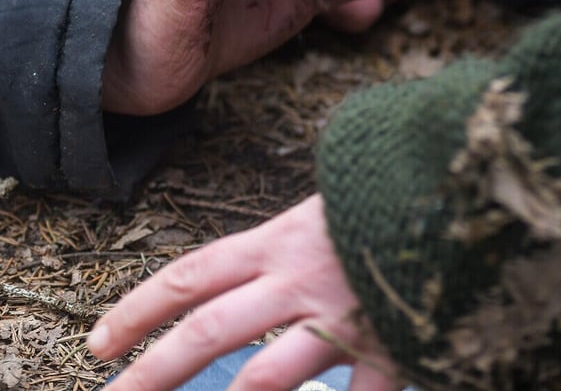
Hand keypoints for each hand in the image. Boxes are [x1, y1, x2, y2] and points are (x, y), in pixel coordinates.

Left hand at [88, 195, 400, 390]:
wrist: (463, 189)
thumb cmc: (392, 195)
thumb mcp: (328, 206)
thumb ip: (287, 244)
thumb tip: (246, 271)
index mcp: (279, 242)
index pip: (190, 278)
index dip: (137, 311)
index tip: (97, 343)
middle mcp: (300, 281)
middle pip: (208, 331)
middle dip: (152, 372)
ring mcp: (344, 318)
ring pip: (267, 376)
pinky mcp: (394, 345)